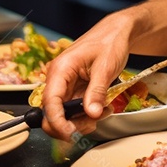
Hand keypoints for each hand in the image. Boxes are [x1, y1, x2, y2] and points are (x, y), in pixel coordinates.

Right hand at [39, 18, 132, 140]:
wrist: (116, 32)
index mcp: (61, 69)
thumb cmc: (109, 42)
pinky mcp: (75, 90)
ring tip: (104, 111)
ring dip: (83, 120)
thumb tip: (91, 114)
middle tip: (92, 123)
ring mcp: (66, 85)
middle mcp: (59, 79)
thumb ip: (97, 92)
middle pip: (53, 113)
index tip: (70, 134)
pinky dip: (88, 114)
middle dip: (71, 124)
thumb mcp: (105, 67)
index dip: (57, 122)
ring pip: (65, 115)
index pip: (50, 102)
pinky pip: (76, 109)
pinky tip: (103, 108)